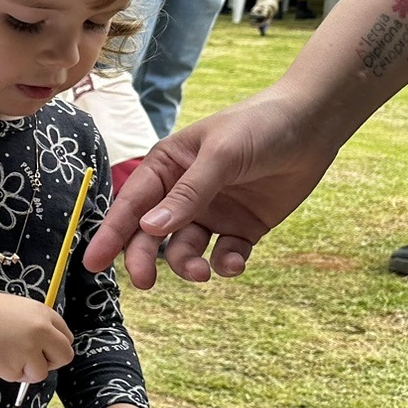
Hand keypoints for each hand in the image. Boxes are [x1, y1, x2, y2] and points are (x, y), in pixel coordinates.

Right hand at [0, 292, 72, 382]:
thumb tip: (47, 345)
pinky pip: (19, 378)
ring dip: (27, 370)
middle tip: (33, 360)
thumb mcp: (16, 308)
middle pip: (65, 355)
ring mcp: (29, 351)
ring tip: (4, 355)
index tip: (43, 348)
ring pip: (42, 372)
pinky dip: (8, 373)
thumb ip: (36, 325)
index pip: (66, 336)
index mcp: (43, 313)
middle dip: (51, 361)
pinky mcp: (13, 368)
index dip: (54, 345)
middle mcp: (41, 331)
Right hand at [81, 86, 340, 286]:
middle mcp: (182, 193)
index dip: (110, 234)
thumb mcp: (220, 155)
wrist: (314, 124)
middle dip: (145, 258)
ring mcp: (212, 212)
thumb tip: (151, 228)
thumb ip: (188, 194)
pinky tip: (233, 263)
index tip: (93, 263)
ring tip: (202, 271)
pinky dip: (226, 264)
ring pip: (186, 249)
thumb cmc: (259, 126)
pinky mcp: (242, 228)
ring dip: (188, 264)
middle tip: (145, 282)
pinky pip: (225, 254)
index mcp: (166, 167)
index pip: (131, 205)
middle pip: (152, 234)